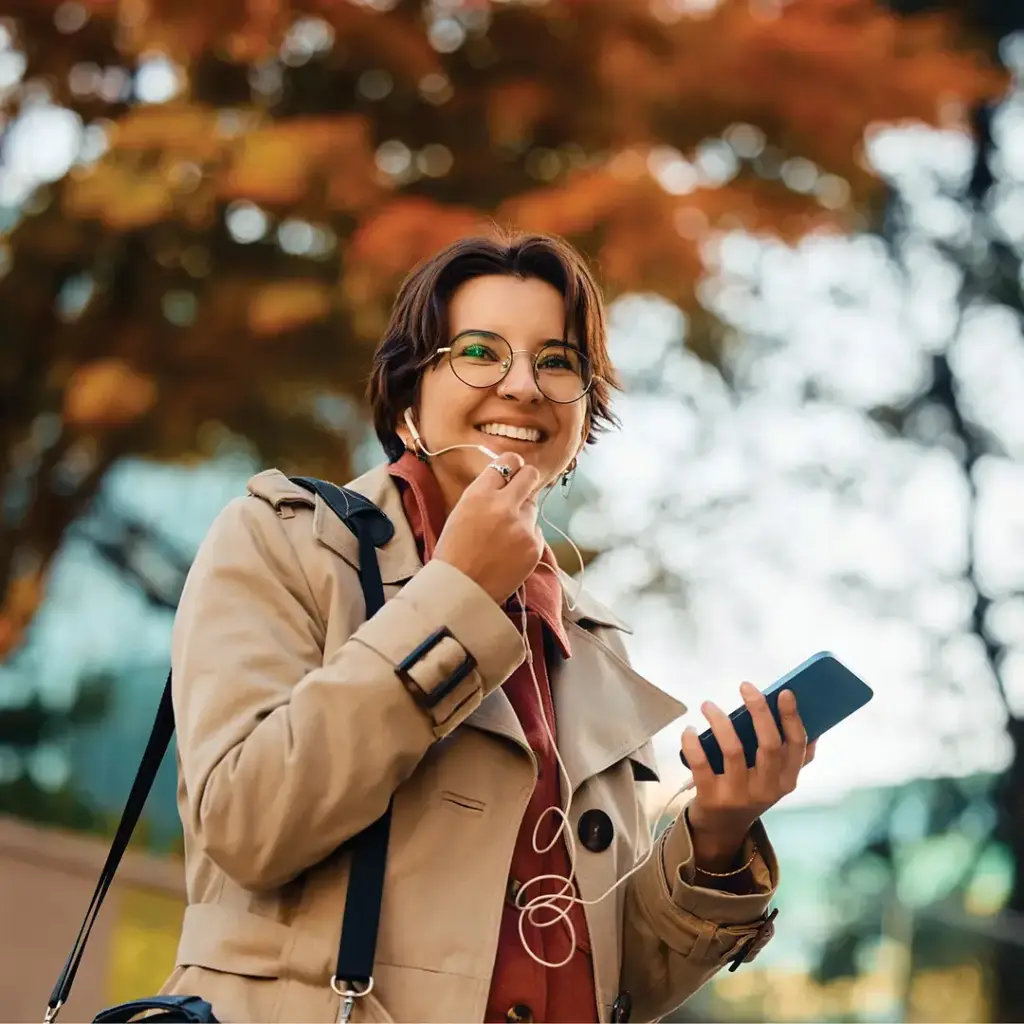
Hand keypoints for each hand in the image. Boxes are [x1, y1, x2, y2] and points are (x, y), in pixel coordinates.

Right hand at [434, 452, 543, 603]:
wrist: (460, 591)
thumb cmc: (453, 553)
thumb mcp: (460, 513)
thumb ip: (483, 494)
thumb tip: (504, 481)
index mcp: (479, 495)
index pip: (508, 461)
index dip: (511, 467)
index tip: (512, 473)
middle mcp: (504, 506)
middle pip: (531, 475)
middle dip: (527, 480)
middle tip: (520, 492)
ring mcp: (522, 527)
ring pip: (532, 507)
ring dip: (523, 515)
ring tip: (504, 536)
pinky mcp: (534, 546)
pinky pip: (536, 532)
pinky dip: (526, 539)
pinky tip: (509, 552)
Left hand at [681, 684, 815, 871]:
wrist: (722, 829)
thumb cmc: (750, 789)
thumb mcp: (774, 777)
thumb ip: (788, 752)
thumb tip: (800, 711)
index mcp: (787, 779)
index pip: (797, 745)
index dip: (792, 717)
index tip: (784, 692)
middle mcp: (768, 788)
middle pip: (769, 745)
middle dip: (759, 711)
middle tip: (745, 686)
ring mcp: (739, 795)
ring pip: (734, 751)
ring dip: (720, 722)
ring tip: (708, 705)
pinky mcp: (712, 798)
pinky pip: (701, 765)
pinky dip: (693, 743)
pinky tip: (689, 730)